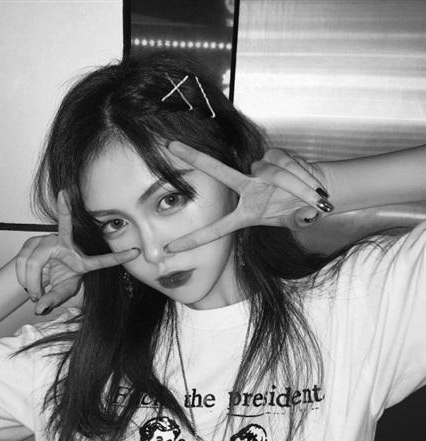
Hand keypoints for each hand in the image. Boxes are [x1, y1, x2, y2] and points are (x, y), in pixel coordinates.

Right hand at [15, 191, 138, 313]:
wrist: (43, 276)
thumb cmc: (60, 281)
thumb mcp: (60, 293)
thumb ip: (52, 300)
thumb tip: (39, 308)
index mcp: (82, 261)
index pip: (101, 261)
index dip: (118, 258)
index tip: (136, 252)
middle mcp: (67, 245)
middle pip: (65, 226)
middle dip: (64, 209)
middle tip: (63, 194)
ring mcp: (49, 240)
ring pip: (33, 261)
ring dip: (29, 282)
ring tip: (33, 293)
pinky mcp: (33, 242)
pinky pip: (21, 261)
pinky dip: (21, 277)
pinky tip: (26, 284)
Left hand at [165, 142, 332, 252]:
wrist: (319, 191)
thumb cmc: (301, 210)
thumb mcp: (298, 222)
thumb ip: (300, 220)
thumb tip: (307, 214)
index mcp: (246, 214)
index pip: (216, 229)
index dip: (194, 239)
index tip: (169, 248)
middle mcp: (247, 188)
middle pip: (219, 171)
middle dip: (195, 158)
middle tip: (171, 145)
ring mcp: (259, 169)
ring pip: (273, 172)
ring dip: (298, 185)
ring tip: (316, 196)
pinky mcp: (273, 155)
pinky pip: (285, 162)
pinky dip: (302, 174)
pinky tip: (312, 181)